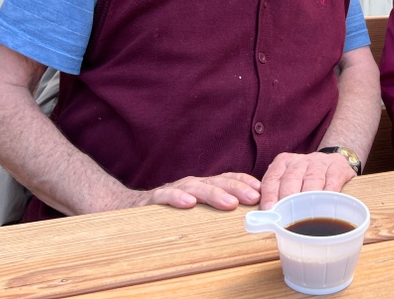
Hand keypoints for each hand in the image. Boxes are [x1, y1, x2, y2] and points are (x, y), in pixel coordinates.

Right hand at [134, 172, 261, 210]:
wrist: (131, 208)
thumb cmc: (171, 210)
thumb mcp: (198, 208)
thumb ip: (217, 208)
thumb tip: (248, 215)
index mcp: (204, 185)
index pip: (228, 178)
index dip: (245, 181)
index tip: (262, 190)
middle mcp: (192, 184)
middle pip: (217, 181)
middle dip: (237, 188)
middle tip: (253, 197)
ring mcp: (174, 189)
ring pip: (196, 188)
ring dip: (214, 194)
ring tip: (229, 202)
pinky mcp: (154, 199)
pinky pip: (166, 196)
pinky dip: (177, 198)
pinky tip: (189, 203)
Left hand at [259, 151, 356, 209]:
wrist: (332, 161)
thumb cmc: (304, 177)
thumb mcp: (287, 180)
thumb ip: (275, 194)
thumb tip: (264, 216)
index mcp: (283, 162)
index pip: (272, 178)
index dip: (269, 195)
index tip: (269, 210)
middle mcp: (300, 160)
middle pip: (291, 178)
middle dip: (287, 198)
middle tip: (285, 215)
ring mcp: (320, 163)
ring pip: (312, 180)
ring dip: (308, 197)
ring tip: (304, 214)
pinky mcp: (338, 167)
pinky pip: (333, 180)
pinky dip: (329, 193)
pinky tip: (326, 204)